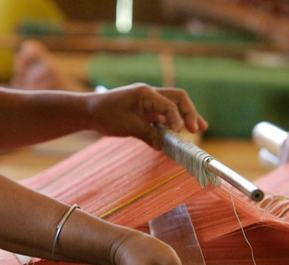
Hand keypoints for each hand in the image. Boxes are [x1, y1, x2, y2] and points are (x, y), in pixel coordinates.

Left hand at [88, 83, 207, 148]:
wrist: (88, 111)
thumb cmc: (104, 114)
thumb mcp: (126, 126)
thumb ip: (147, 134)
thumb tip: (164, 146)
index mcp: (145, 94)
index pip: (169, 105)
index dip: (176, 120)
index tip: (178, 134)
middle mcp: (150, 95)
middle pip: (178, 98)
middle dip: (190, 112)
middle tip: (197, 129)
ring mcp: (150, 102)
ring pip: (175, 105)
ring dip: (187, 116)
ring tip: (200, 128)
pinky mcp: (147, 111)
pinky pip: (166, 114)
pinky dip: (175, 121)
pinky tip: (182, 132)